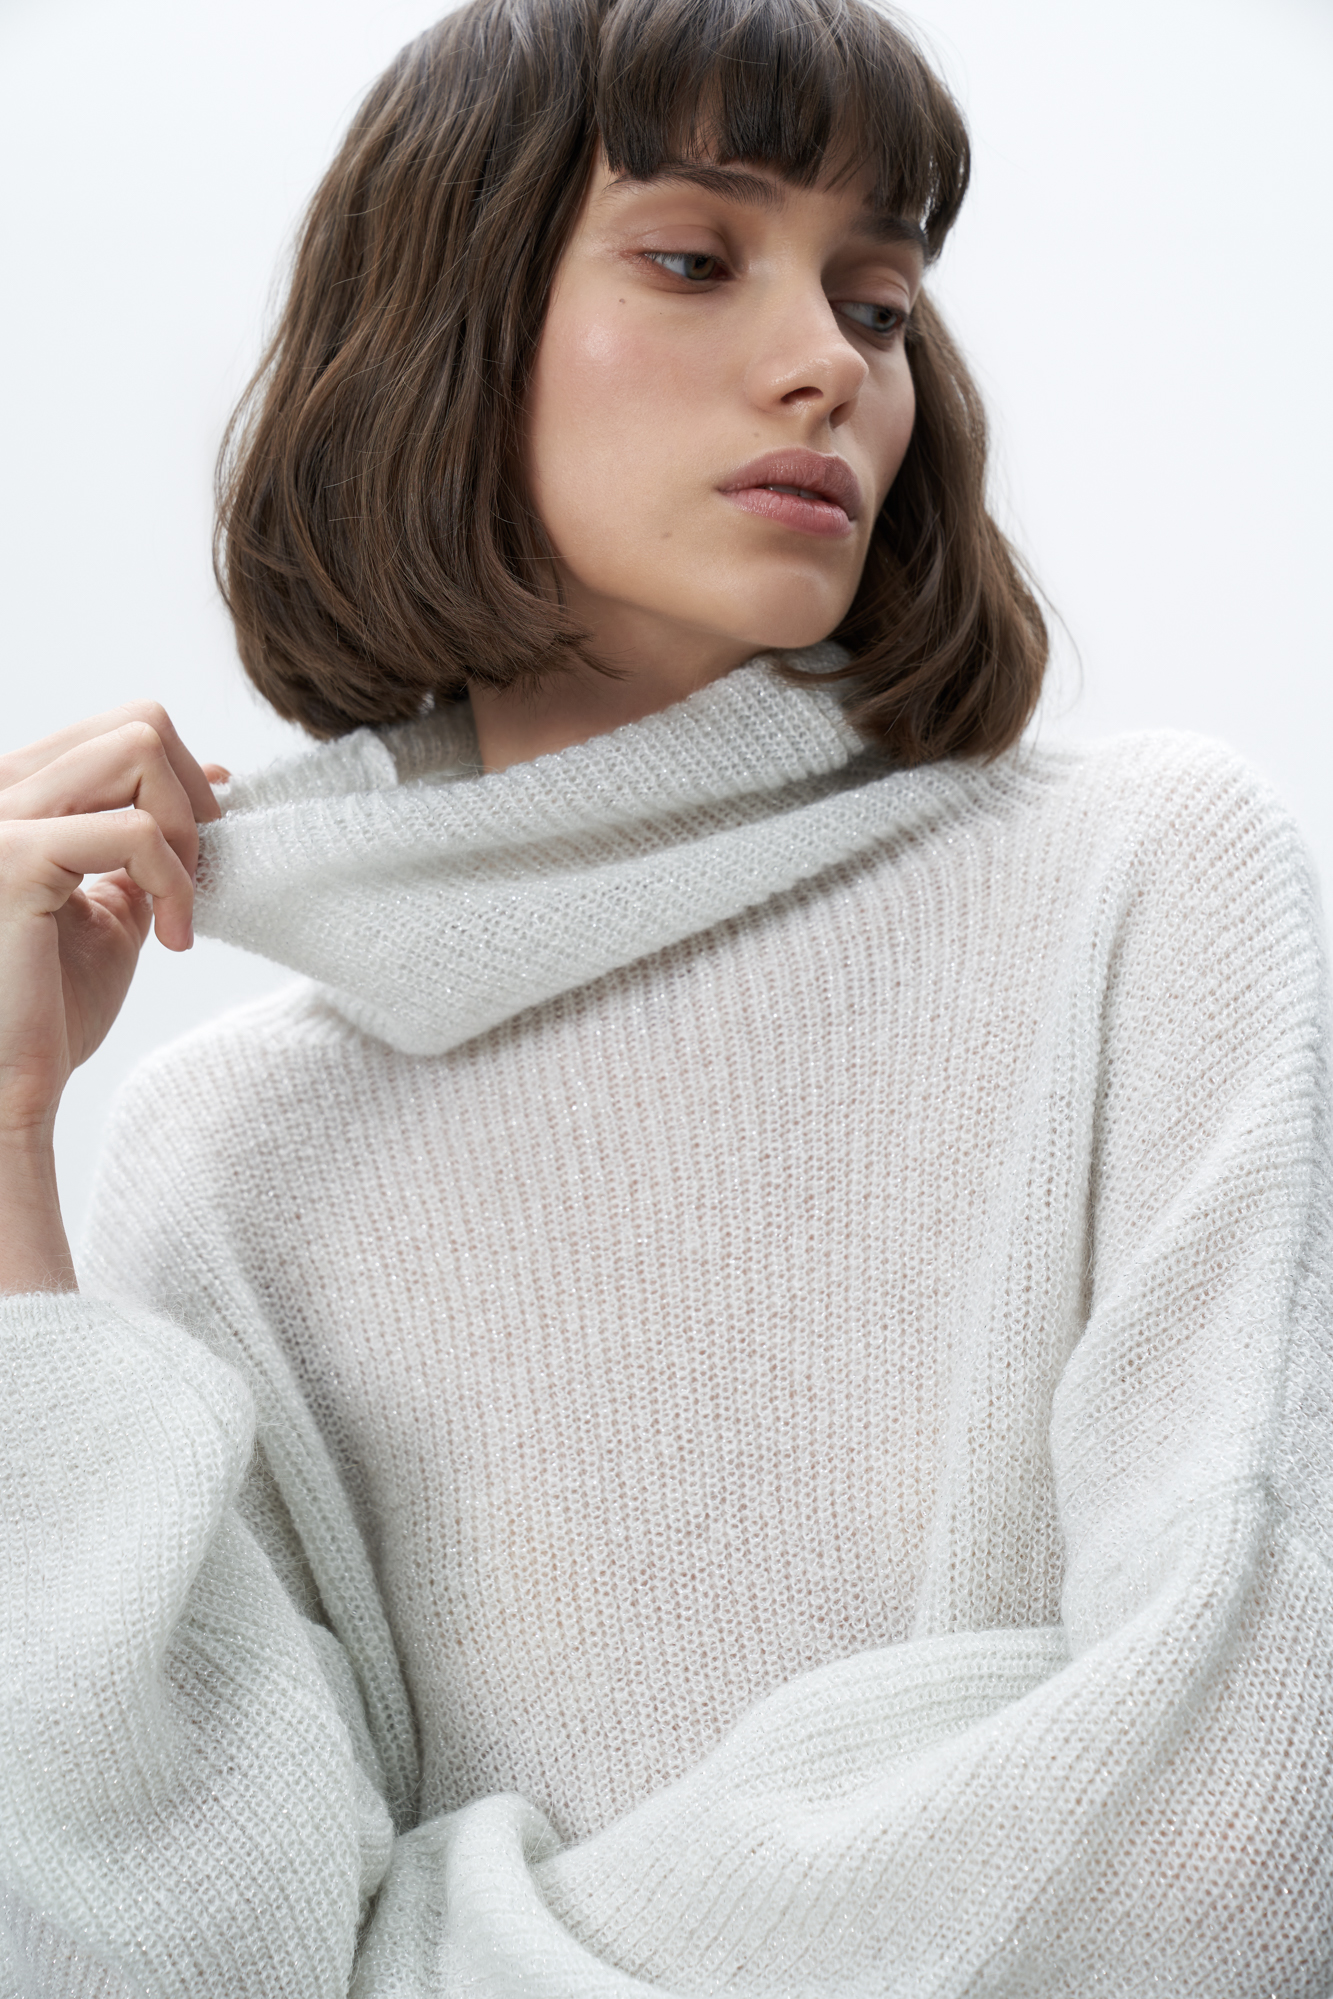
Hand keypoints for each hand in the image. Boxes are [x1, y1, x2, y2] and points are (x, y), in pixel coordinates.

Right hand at [0, 703, 222, 1291]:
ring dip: (186, 834)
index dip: (186, 779)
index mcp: (16, 799)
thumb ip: (145, 848)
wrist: (8, 1089)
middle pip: (137, 724)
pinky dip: (176, 882)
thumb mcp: (111, 910)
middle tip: (197, 880)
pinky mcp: (14, 858)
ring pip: (138, 750)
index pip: (120, 730)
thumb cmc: (48, 1012)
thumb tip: (211, 779)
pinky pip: (135, 831)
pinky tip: (171, 942)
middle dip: (194, 801)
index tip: (208, 847)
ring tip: (179, 910)